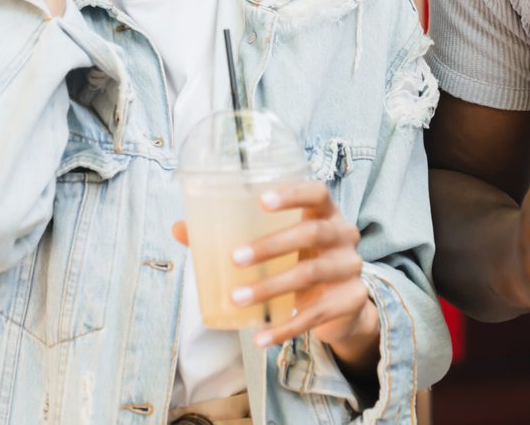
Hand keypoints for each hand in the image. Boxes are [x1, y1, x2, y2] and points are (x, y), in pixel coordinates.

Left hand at [173, 182, 377, 358]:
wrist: (342, 302)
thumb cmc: (300, 258)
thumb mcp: (278, 242)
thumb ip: (233, 233)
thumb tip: (180, 229)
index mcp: (326, 212)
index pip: (317, 192)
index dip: (292, 193)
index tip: (260, 200)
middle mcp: (343, 235)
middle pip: (313, 233)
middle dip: (272, 245)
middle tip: (236, 258)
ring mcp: (349, 269)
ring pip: (311, 275)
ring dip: (271, 288)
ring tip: (237, 299)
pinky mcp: (348, 302)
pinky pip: (314, 316)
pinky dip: (285, 329)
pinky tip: (260, 337)